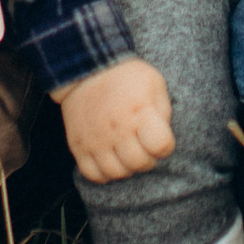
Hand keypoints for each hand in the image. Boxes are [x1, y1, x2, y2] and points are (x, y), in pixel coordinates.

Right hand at [57, 57, 176, 181]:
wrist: (85, 68)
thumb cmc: (125, 77)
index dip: (165, 145)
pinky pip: (92, 174)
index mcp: (139, 112)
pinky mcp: (78, 145)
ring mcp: (95, 139)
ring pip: (117, 173)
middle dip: (147, 158)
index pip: (161, 146)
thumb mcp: (154, 83)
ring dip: (126, 167)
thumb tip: (163, 137)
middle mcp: (117, 129)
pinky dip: (103, 173)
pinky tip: (109, 158)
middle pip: (139, 163)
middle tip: (143, 146)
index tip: (159, 138)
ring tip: (126, 152)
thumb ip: (163, 112)